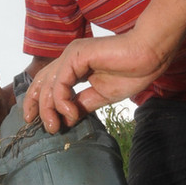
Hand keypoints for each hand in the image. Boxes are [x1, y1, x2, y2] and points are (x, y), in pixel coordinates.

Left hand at [22, 30, 170, 132]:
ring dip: (49, 110)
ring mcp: (71, 55)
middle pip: (41, 84)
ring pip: (48, 85)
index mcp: (74, 67)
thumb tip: (66, 119)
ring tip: (57, 126)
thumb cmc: (131, 72)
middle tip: (47, 128)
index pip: (47, 84)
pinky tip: (71, 113)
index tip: (38, 122)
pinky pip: (60, 83)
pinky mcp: (76, 55)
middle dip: (36, 107)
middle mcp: (69, 59)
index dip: (37, 102)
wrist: (148, 57)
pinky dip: (61, 101)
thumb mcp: (100, 96)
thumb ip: (82, 104)